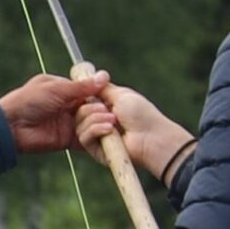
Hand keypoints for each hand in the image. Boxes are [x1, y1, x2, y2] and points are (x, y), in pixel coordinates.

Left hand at [0, 70, 110, 154]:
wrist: (11, 126)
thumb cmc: (29, 101)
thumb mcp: (57, 89)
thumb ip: (82, 87)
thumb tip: (104, 76)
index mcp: (64, 90)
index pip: (88, 91)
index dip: (99, 95)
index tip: (110, 98)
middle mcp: (68, 106)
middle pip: (92, 108)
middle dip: (100, 110)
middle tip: (107, 113)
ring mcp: (68, 123)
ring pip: (91, 123)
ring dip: (99, 122)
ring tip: (108, 122)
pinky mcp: (68, 140)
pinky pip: (86, 139)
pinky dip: (95, 136)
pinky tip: (104, 133)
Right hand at [76, 81, 194, 180]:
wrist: (151, 137)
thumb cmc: (141, 114)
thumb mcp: (121, 94)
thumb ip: (102, 88)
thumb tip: (90, 78)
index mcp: (104, 107)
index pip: (83, 101)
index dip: (82, 96)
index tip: (83, 91)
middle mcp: (98, 121)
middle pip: (78, 112)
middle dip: (90, 108)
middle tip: (106, 108)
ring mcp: (97, 136)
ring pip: (79, 125)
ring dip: (95, 119)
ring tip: (113, 120)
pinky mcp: (96, 150)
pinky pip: (84, 138)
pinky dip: (95, 130)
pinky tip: (110, 130)